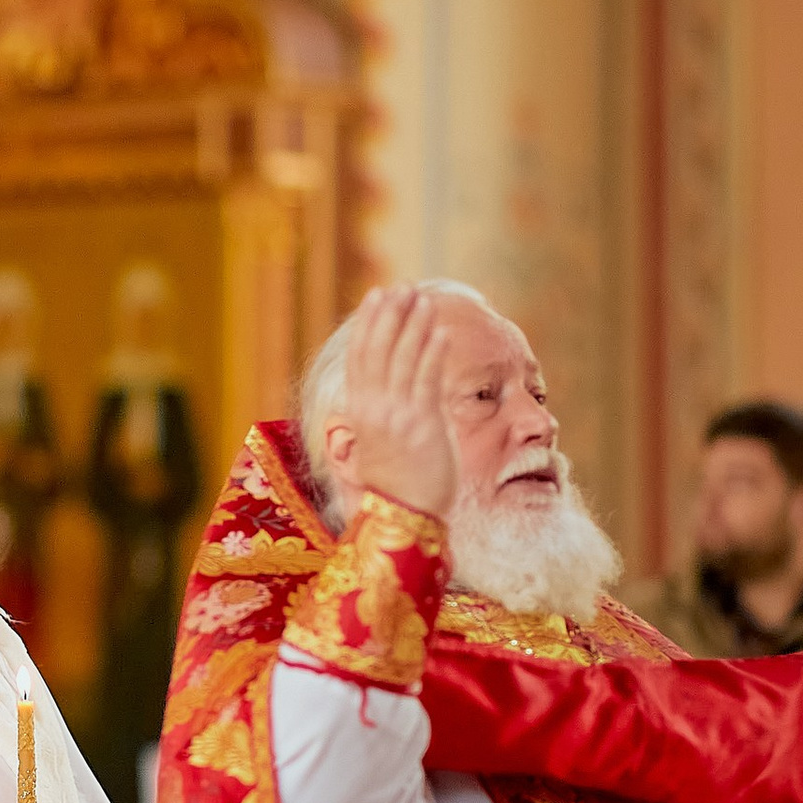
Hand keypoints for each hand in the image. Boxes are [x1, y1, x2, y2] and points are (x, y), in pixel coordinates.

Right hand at [338, 282, 456, 521]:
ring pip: (404, 360)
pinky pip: (428, 380)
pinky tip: (441, 332)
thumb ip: (379, 412)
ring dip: (414, 326)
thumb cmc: (395, 484)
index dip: (369, 323)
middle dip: (391, 315)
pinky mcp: (424, 424)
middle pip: (380, 350)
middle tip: (401, 286)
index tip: (377, 296)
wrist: (404, 516)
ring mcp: (398, 415)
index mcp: (361, 411)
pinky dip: (433, 354)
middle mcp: (375, 409)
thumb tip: (381, 390)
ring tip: (424, 299)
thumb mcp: (377, 443)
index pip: (361, 356)